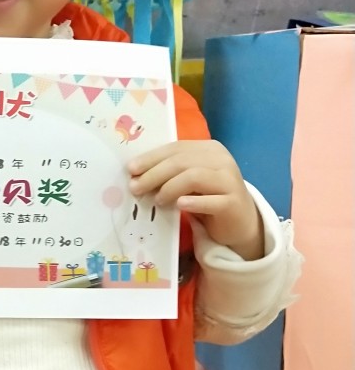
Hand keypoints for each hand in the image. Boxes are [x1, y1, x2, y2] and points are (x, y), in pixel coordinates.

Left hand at [127, 140, 263, 260]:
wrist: (239, 221)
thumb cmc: (208, 197)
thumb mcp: (189, 180)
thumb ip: (170, 172)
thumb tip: (136, 175)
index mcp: (209, 149)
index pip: (176, 148)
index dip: (151, 158)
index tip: (131, 169)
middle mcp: (222, 160)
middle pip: (181, 161)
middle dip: (154, 174)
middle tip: (136, 188)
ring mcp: (230, 180)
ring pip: (194, 177)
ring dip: (170, 187)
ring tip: (157, 200)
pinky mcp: (233, 203)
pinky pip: (211, 201)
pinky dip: (193, 202)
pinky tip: (179, 205)